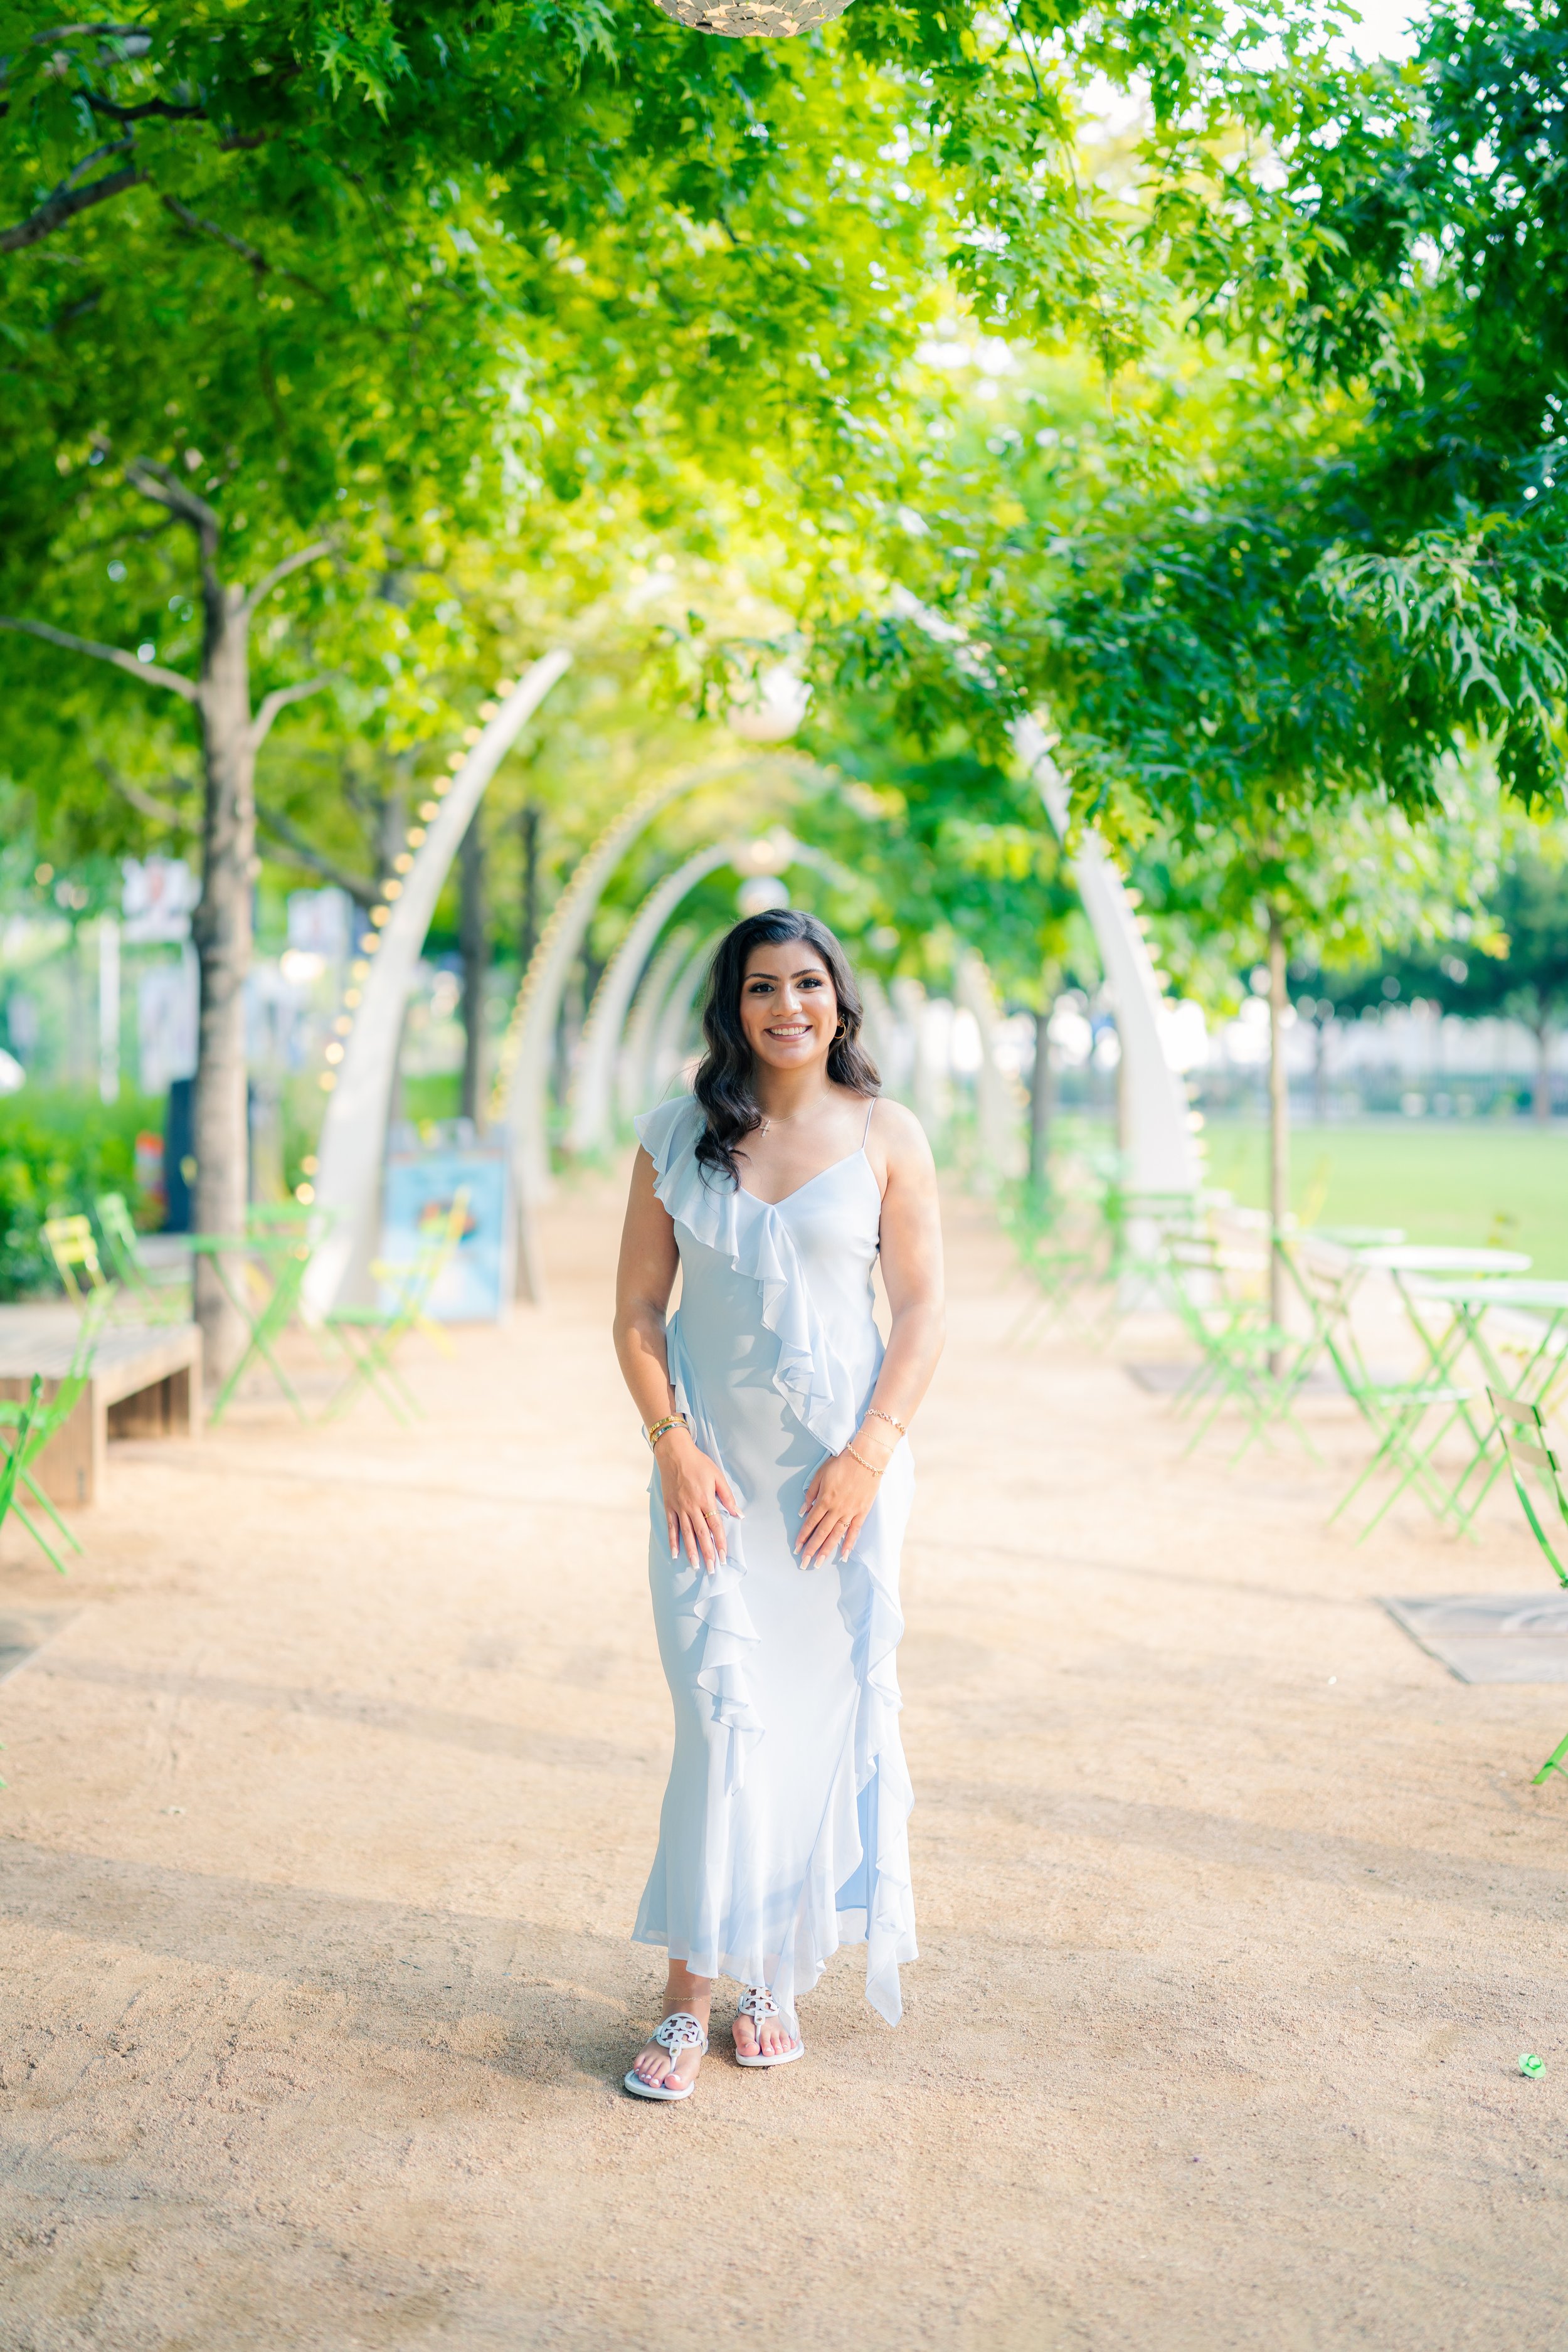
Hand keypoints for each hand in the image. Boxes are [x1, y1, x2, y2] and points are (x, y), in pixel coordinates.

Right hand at [656, 1430, 739, 1571]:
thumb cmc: (699, 1463)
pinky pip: (671, 1527)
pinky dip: (673, 1541)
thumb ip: (728, 1497)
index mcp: (706, 1500)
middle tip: (711, 1569)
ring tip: (697, 1566)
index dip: (720, 1542)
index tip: (724, 1557)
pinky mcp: (669, 1507)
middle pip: (701, 1534)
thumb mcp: (718, 1477)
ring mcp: (679, 1508)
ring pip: (686, 1534)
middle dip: (707, 1553)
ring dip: (691, 1551)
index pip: (715, 1526)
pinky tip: (676, 1554)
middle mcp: (692, 1507)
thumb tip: (739, 1515)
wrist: (674, 1453)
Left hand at [796, 1445, 881, 1569]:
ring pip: (836, 1535)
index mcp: (824, 1500)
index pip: (810, 1522)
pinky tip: (844, 1556)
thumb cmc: (841, 1463)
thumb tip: (802, 1511)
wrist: (866, 1458)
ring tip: (819, 1564)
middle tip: (804, 1563)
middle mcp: (836, 1509)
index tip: (796, 1547)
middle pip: (821, 1533)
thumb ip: (811, 1494)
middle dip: (811, 1549)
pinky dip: (849, 1544)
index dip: (803, 1536)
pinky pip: (854, 1531)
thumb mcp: (820, 1474)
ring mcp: (850, 1512)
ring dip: (827, 1550)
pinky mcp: (862, 1512)